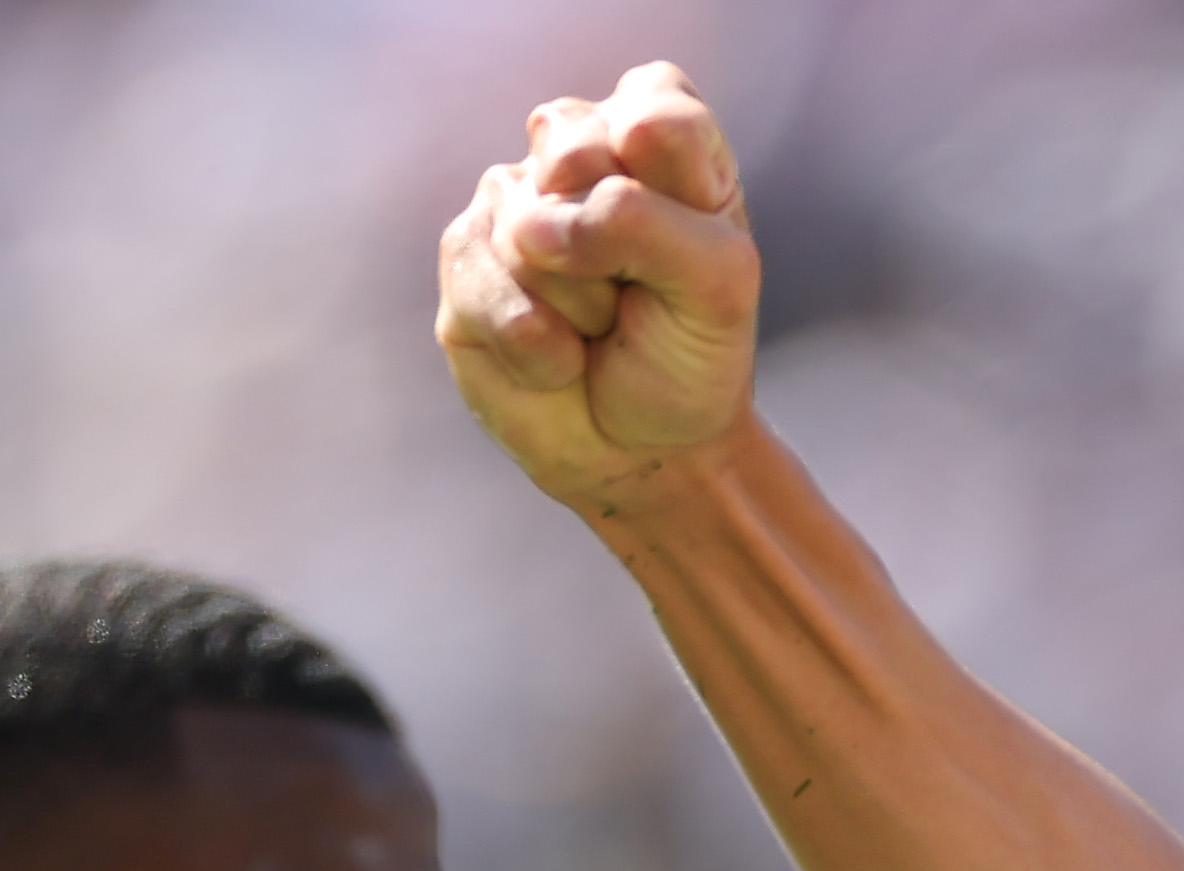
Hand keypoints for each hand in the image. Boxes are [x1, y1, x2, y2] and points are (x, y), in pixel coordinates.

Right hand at [436, 62, 761, 515]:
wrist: (644, 448)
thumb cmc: (690, 356)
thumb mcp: (720, 288)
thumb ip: (653, 223)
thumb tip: (536, 219)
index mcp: (659, 142)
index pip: (654, 107)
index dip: (671, 180)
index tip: (697, 240)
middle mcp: (580, 154)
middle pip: (581, 154)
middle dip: (622, 249)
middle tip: (641, 294)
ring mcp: (512, 199)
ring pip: (533, 230)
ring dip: (584, 306)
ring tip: (600, 328)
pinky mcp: (463, 255)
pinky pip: (495, 291)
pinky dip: (543, 348)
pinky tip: (559, 358)